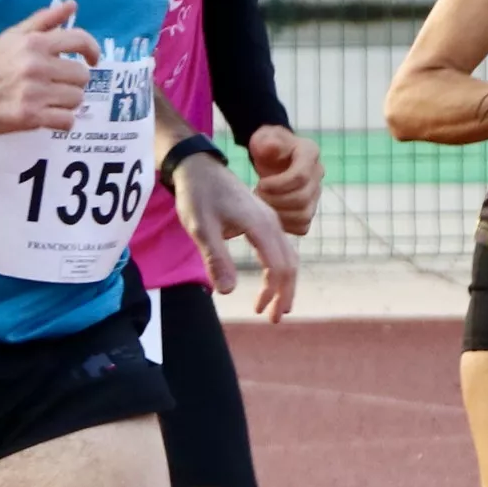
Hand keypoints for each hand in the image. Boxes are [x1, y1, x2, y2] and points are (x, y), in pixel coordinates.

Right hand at [0, 1, 98, 136]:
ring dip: (67, 102)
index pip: (80, 40)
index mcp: (35, 43)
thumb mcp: (13, 35)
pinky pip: (66, 121)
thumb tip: (72, 5)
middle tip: (58, 85)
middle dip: (72, 81)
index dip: (92, 50)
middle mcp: (37, 66)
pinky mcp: (30, 117)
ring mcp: (34, 93)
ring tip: (50, 100)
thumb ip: (44, 19)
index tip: (92, 59)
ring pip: (76, 99)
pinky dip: (62, 121)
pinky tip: (50, 116)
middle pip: (82, 76)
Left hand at [175, 152, 302, 319]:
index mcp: (260, 225)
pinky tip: (271, 282)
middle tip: (274, 318)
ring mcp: (270, 220)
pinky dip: (279, 268)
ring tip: (274, 307)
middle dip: (285, 293)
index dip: (274, 292)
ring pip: (288, 256)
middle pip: (290, 263)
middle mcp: (271, 223)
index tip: (263, 313)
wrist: (198, 168)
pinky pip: (280, 248)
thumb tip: (228, 291)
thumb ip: (215, 258)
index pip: (278, 265)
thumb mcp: (201, 228)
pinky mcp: (264, 220)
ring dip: (283, 283)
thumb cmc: (197, 196)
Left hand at [244, 124, 323, 235]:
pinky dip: (284, 225)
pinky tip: (270, 213)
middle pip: (302, 198)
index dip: (278, 185)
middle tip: (258, 194)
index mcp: (310, 152)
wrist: (273, 156)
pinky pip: (302, 227)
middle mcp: (318, 174)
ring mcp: (316, 193)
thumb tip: (270, 147)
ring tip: (263, 203)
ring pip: (304, 215)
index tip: (261, 184)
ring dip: (279, 214)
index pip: (301, 176)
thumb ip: (266, 141)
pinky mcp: (309, 209)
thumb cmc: (268, 146)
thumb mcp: (263, 137)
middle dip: (275, 200)